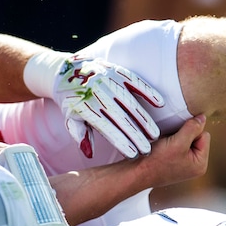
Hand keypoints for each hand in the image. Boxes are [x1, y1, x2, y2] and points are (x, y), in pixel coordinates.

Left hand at [25, 51, 163, 158]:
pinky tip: (160, 103)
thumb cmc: (72, 101)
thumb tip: (89, 154)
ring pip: (131, 103)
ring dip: (145, 119)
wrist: (65, 71)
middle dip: (136, 136)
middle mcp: (98, 95)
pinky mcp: (116, 71)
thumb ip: (81, 134)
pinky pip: (135, 81)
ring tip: (155, 134)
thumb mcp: (71, 119)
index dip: (121, 142)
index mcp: (87, 109)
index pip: (107, 129)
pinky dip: (148, 91)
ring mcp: (108, 81)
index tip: (134, 155)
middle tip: (149, 150)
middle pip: (121, 119)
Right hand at [138, 115, 210, 188]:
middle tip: (169, 142)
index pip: (205, 135)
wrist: (136, 172)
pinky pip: (177, 144)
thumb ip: (192, 128)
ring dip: (176, 137)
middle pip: (197, 137)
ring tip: (165, 145)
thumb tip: (203, 117)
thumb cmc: (156, 161)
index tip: (176, 139)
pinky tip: (162, 147)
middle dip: (183, 134)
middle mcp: (195, 166)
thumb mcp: (178, 142)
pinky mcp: (174, 162)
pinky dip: (170, 142)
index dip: (191, 131)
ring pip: (186, 139)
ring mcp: (185, 164)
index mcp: (201, 164)